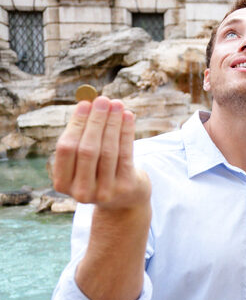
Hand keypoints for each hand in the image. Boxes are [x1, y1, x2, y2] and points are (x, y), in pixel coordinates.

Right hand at [51, 96, 149, 210]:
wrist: (123, 199)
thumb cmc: (99, 171)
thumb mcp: (85, 161)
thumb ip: (83, 137)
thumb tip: (90, 103)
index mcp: (62, 183)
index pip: (65, 149)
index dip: (76, 125)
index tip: (84, 104)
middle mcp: (80, 191)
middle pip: (87, 149)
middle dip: (96, 121)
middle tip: (102, 100)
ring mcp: (104, 191)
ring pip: (108, 151)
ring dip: (113, 123)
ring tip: (117, 104)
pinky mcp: (125, 187)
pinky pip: (126, 154)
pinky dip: (126, 132)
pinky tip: (128, 116)